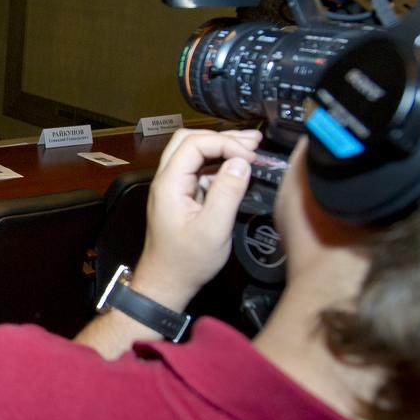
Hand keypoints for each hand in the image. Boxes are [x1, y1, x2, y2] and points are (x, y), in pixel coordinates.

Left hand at [132, 128, 261, 310]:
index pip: (194, 144)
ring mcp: (173, 188)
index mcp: (169, 184)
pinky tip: (238, 168)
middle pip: (189, 141)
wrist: (167, 282)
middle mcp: (167, 181)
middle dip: (222, 137)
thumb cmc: (186, 262)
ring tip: (251, 147)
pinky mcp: (181, 196)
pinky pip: (198, 170)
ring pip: (193, 153)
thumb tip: (241, 163)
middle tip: (252, 141)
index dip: (225, 143)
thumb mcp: (213, 229)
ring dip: (221, 147)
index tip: (250, 156)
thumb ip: (227, 193)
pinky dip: (219, 163)